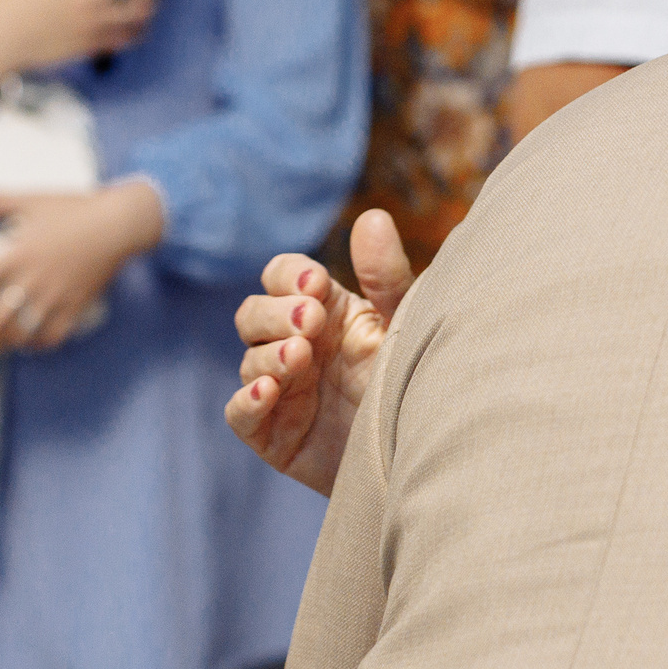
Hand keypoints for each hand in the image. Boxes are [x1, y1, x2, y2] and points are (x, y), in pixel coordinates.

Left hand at [0, 182, 167, 366]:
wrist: (119, 225)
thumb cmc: (75, 210)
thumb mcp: (30, 200)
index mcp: (16, 256)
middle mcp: (32, 282)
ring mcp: (55, 297)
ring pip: (23, 334)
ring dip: (4, 344)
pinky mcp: (76, 305)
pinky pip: (54, 335)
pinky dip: (40, 344)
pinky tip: (32, 344)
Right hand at [225, 210, 413, 496]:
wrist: (427, 452)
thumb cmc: (416, 382)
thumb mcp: (405, 327)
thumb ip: (387, 278)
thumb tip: (373, 216)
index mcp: (326, 311)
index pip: (282, 275)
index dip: (289, 275)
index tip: (316, 286)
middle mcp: (297, 345)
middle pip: (254, 313)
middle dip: (276, 313)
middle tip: (310, 320)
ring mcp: (281, 388)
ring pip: (249, 359)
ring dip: (269, 354)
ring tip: (300, 356)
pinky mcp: (272, 433)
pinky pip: (240, 412)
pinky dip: (248, 401)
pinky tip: (270, 392)